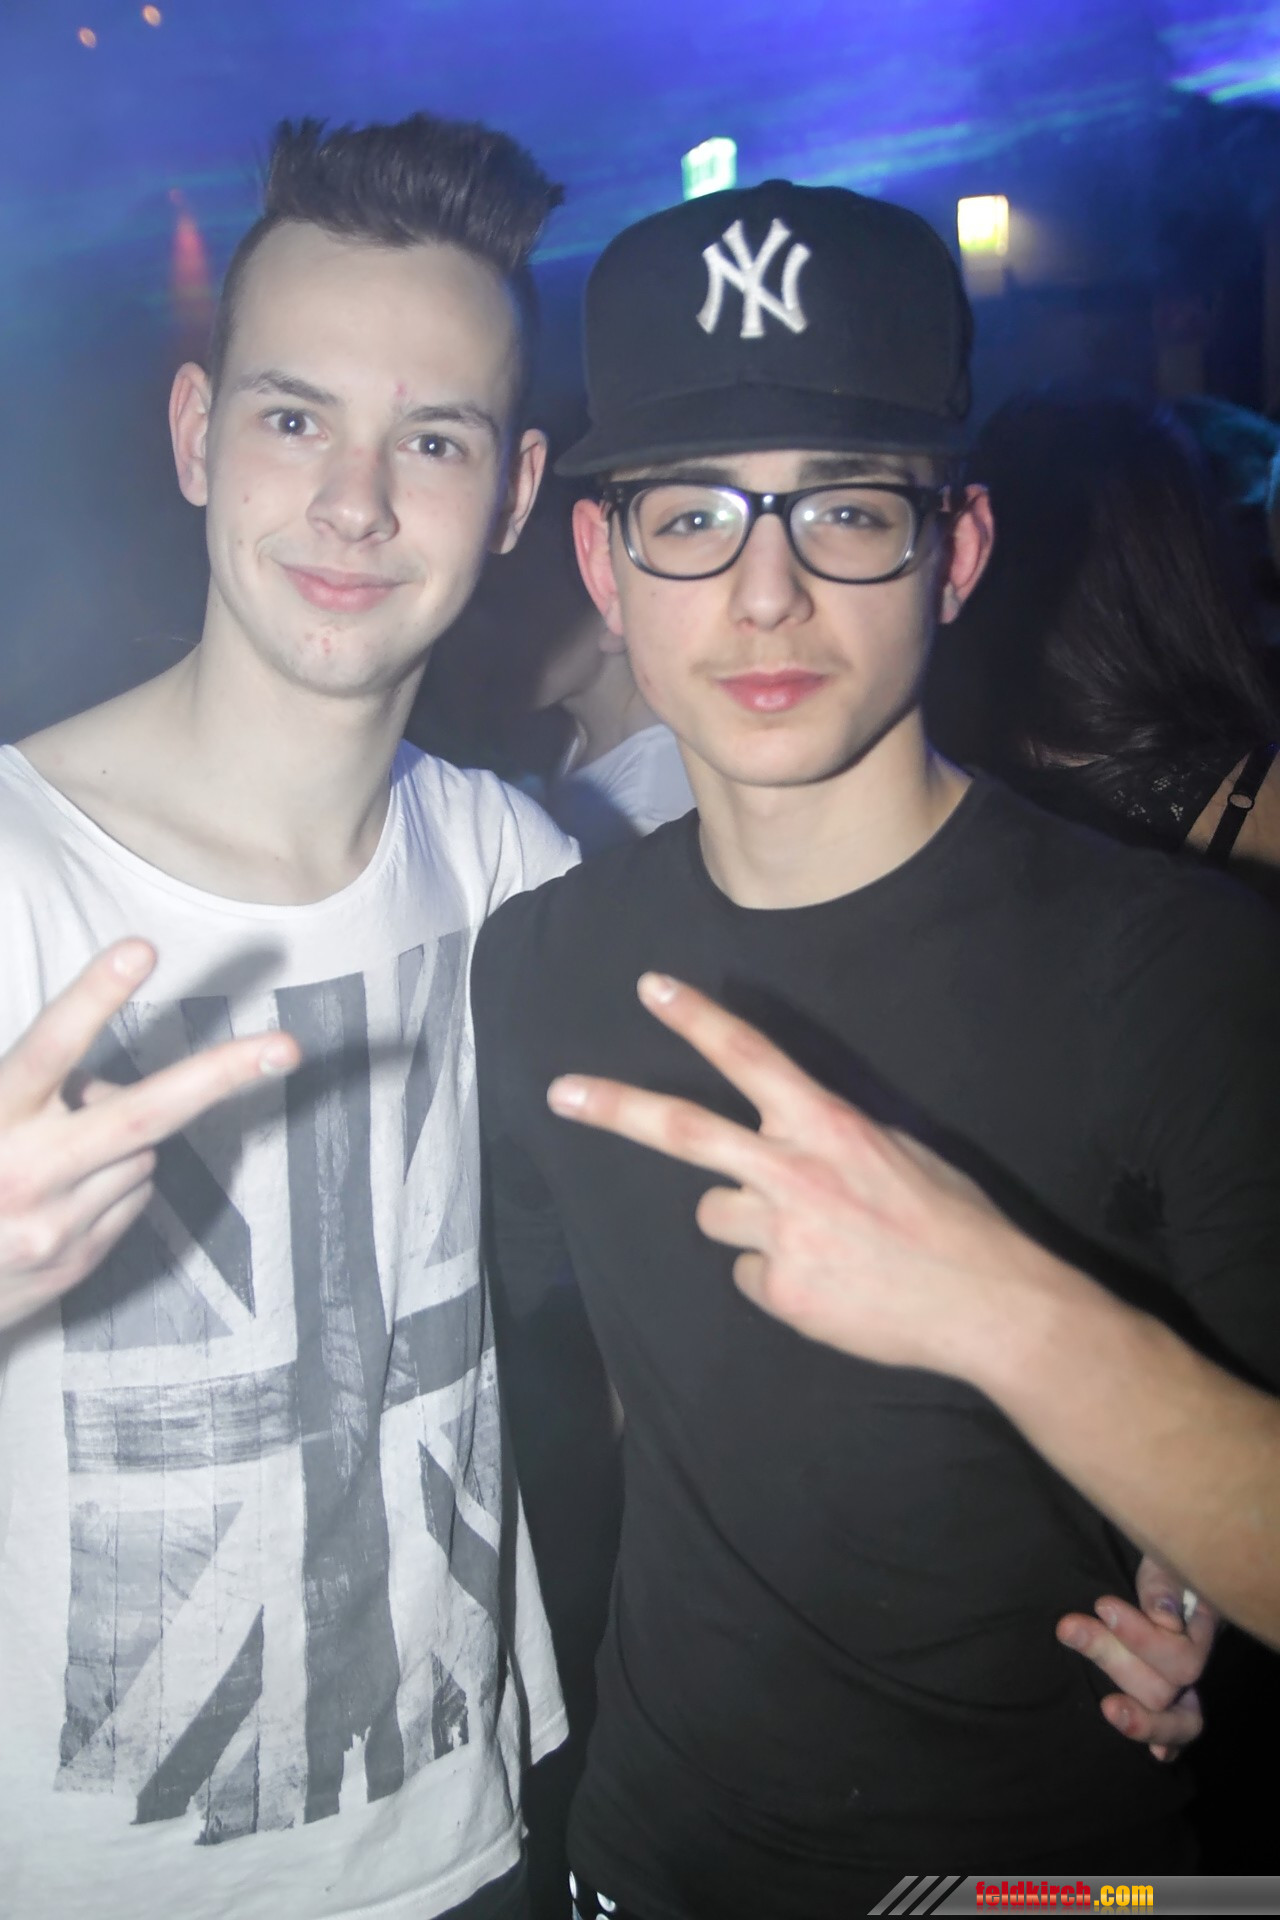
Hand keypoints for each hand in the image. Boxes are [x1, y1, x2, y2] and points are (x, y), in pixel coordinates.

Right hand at [0, 938, 300, 1333]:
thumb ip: (28, 1087)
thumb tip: (103, 1083)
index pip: (49, 1047)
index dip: (95, 996)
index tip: (142, 948)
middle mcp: (26, 1172)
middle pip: (143, 1113)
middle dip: (221, 1074)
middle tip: (287, 1046)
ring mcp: (55, 1226)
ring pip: (143, 1153)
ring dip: (123, 1139)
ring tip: (57, 1155)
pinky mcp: (77, 1262)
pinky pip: (133, 1197)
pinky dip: (115, 1182)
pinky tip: (62, 1195)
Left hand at [546, 972, 1026, 1378]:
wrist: (988, 1304)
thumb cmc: (952, 1220)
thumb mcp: (897, 1149)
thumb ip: (830, 1137)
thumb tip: (789, 1136)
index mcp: (827, 1124)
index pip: (750, 1056)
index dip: (697, 1018)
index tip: (651, 987)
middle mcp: (794, 1171)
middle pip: (685, 1130)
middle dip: (616, 1107)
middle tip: (561, 1092)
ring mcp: (781, 1234)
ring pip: (716, 1215)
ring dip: (745, 1222)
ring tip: (813, 1240)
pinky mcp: (779, 1292)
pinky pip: (749, 1275)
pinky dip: (776, 1277)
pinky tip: (828, 1285)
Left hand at [1057, 1555, 1215, 1761]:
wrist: (1167, 1564)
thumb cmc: (1164, 1559)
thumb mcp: (1162, 1558)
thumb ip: (1163, 1585)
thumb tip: (1164, 1618)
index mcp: (1200, 1627)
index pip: (1182, 1654)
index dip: (1141, 1638)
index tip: (1101, 1605)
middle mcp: (1195, 1660)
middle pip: (1165, 1687)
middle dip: (1113, 1658)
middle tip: (1069, 1627)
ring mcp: (1184, 1683)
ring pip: (1173, 1716)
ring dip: (1139, 1718)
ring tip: (1108, 1710)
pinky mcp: (1169, 1696)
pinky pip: (1177, 1731)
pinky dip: (1167, 1743)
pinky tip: (1158, 1758)